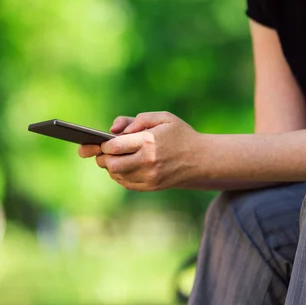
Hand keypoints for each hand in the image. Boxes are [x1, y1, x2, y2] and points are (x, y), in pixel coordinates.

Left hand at [79, 112, 203, 190]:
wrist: (201, 159)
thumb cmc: (180, 135)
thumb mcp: (163, 118)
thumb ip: (137, 119)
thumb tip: (113, 130)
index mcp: (149, 142)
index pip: (114, 146)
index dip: (104, 144)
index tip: (104, 141)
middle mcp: (148, 161)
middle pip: (111, 164)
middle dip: (104, 157)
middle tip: (105, 151)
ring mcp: (149, 177)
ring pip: (116, 175)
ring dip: (111, 166)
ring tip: (115, 157)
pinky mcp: (151, 186)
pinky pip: (126, 183)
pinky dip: (120, 175)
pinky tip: (124, 166)